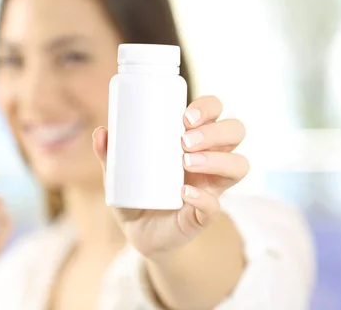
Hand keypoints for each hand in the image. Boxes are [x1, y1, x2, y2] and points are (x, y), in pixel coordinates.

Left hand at [92, 95, 248, 257]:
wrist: (140, 233)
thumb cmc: (136, 193)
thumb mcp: (118, 172)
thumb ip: (109, 154)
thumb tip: (101, 132)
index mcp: (194, 140)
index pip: (215, 112)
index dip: (208, 107)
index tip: (184, 116)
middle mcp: (210, 159)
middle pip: (235, 132)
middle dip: (215, 131)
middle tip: (184, 140)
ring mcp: (211, 186)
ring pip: (239, 165)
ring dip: (215, 159)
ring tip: (185, 161)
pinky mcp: (204, 214)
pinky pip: (216, 204)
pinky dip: (202, 197)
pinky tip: (184, 192)